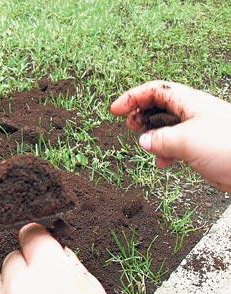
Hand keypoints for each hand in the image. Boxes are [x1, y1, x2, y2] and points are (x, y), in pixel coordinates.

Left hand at [0, 223, 124, 293]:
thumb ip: (69, 266)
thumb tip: (53, 250)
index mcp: (50, 273)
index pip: (32, 234)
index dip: (37, 239)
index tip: (36, 244)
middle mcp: (20, 287)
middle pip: (12, 258)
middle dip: (26, 269)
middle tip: (41, 291)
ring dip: (6, 290)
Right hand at [110, 80, 230, 191]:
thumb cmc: (228, 147)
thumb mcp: (186, 141)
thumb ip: (159, 140)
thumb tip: (143, 141)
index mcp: (189, 102)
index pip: (155, 90)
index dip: (132, 97)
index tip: (115, 110)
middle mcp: (192, 112)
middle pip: (158, 105)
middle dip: (140, 113)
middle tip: (129, 125)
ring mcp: (196, 129)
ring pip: (165, 125)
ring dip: (150, 134)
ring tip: (142, 143)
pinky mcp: (199, 147)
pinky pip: (174, 143)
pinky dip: (163, 150)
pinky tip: (163, 162)